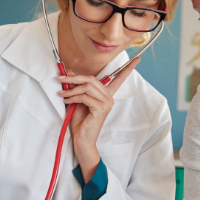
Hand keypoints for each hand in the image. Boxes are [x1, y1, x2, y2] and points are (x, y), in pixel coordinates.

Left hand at [58, 57, 139, 181]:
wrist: (82, 141)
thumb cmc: (80, 123)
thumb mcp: (76, 101)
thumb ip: (76, 87)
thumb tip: (69, 72)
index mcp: (106, 95)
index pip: (119, 78)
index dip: (128, 68)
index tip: (138, 58)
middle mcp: (109, 97)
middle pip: (91, 79)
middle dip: (74, 77)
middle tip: (60, 78)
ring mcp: (106, 103)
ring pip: (87, 86)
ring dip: (71, 89)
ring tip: (61, 94)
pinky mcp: (101, 108)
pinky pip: (85, 97)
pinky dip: (73, 97)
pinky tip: (67, 101)